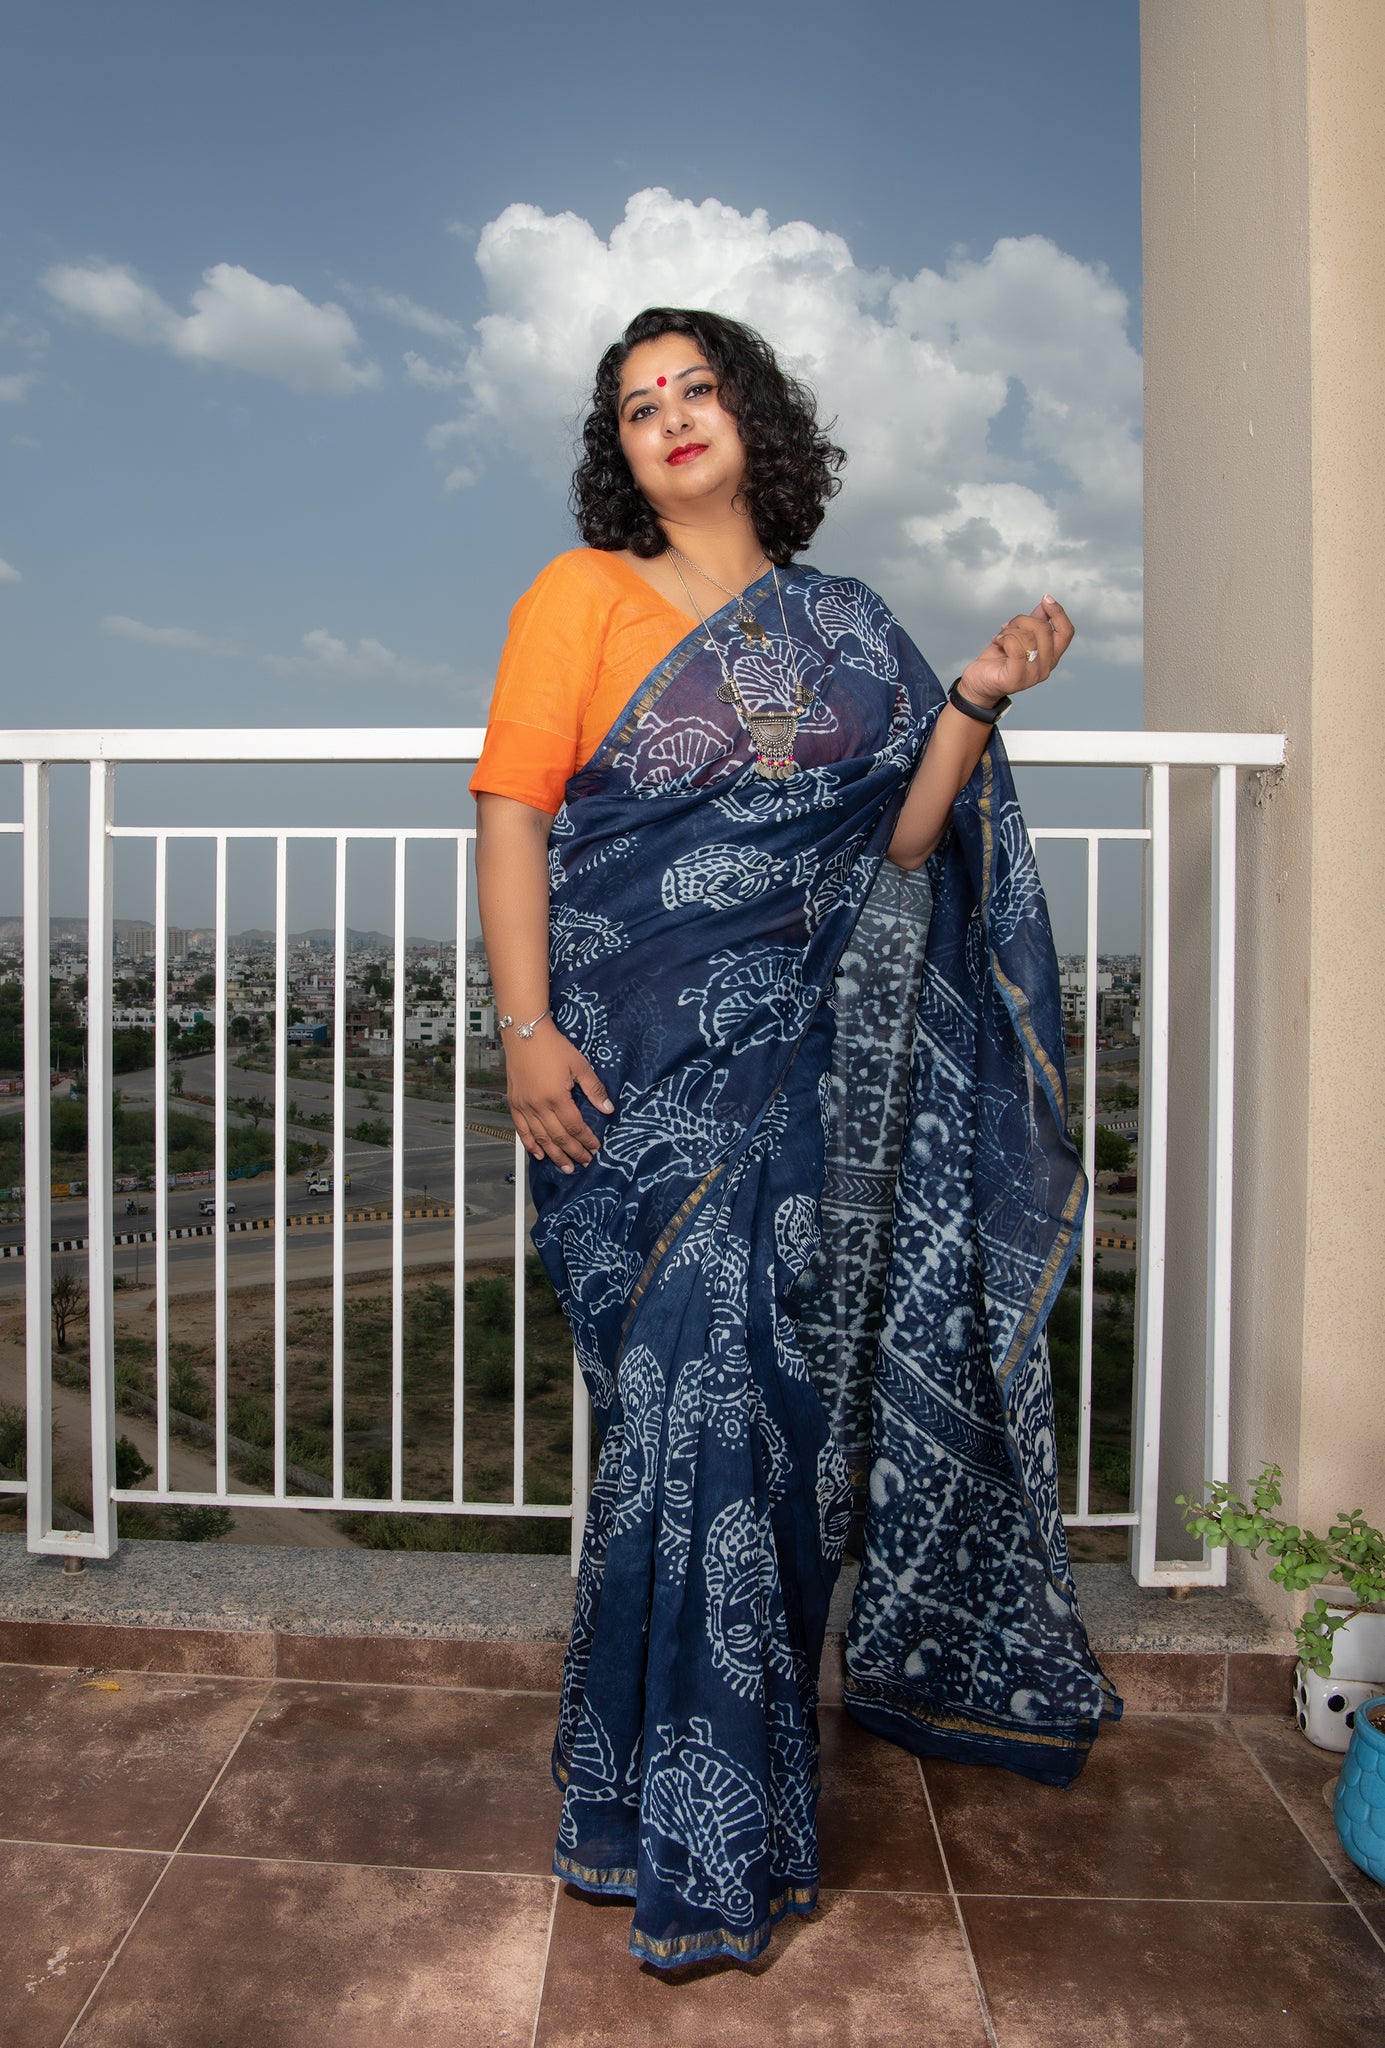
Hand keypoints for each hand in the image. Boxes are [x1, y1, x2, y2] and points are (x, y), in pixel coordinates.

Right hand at [504, 1022, 613, 1173]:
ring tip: (566, 1167)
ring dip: (554, 1155)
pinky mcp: (514, 1103)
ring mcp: (524, 1106)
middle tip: (584, 1163)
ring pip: (540, 1138)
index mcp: (556, 1097)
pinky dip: (530, 1144)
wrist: (525, 1033)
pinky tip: (539, 1154)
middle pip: (558, 1137)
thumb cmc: (553, 1047)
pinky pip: (521, 1130)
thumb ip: (594, 1089)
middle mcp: (538, 1105)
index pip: (574, 1127)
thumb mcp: (579, 1065)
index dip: (586, 1140)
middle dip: (573, 1153)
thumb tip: (608, 1109)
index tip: (596, 1149)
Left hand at [956, 595, 1073, 708]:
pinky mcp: (1016, 680)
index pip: (1066, 632)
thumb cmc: (998, 659)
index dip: (1059, 613)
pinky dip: (1003, 638)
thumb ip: (1035, 621)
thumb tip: (1046, 603)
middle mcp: (1046, 667)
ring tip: (1001, 637)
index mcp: (1051, 656)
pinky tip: (997, 641)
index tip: (1046, 599)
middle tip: (1008, 626)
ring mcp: (1032, 676)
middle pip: (1043, 629)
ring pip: (1028, 637)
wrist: (979, 682)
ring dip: (1010, 630)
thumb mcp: (1019, 635)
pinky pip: (1015, 648)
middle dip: (1022, 620)